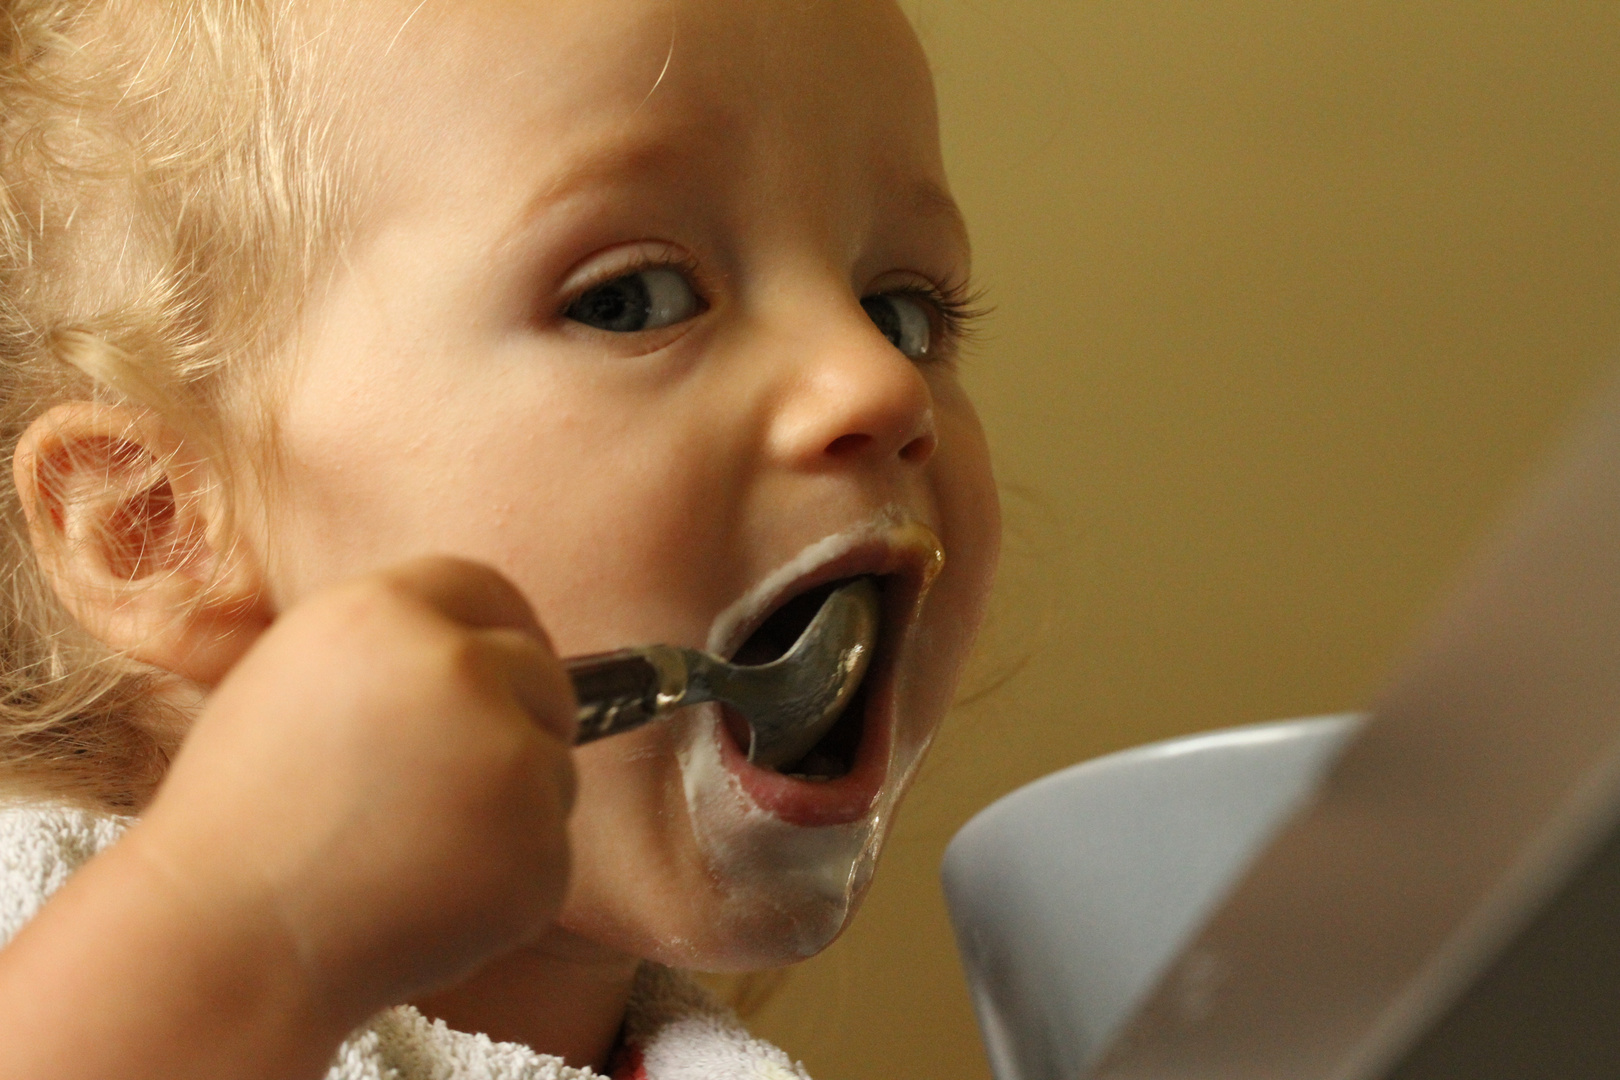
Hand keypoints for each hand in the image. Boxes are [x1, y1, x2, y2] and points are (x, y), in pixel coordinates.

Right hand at [132, 556, 578, 1018]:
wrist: (224, 943)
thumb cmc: (243, 818)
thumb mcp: (294, 680)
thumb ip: (392, 650)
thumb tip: (483, 646)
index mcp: (382, 614)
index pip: (486, 589)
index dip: (499, 629)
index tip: (502, 666)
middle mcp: (456, 670)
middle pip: (542, 672)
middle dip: (517, 718)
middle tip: (449, 783)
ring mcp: (507, 759)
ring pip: (554, 765)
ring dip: (512, 804)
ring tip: (410, 848)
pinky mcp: (536, 845)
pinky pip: (549, 846)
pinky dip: (509, 876)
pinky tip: (427, 897)